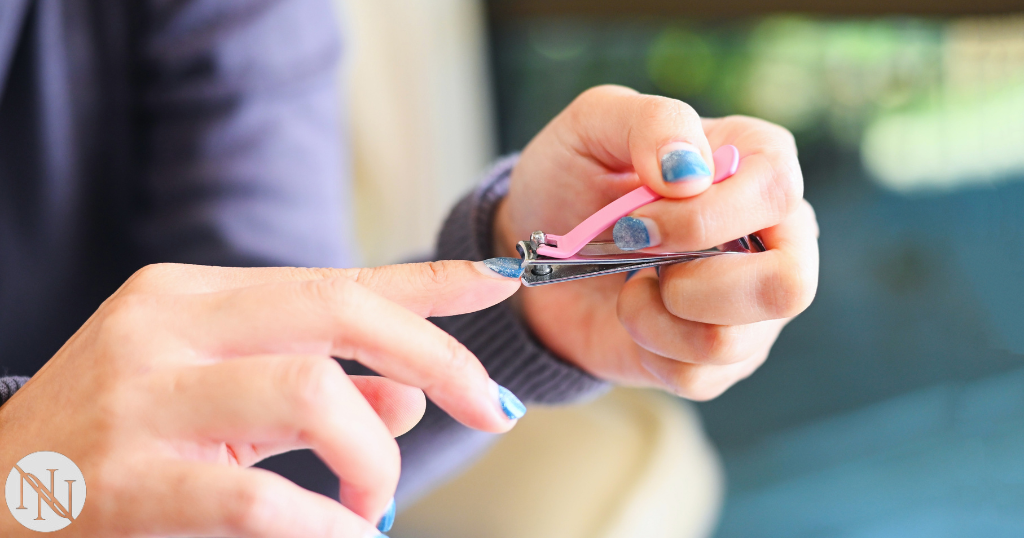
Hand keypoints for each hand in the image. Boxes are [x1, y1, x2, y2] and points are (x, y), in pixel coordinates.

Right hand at [0, 261, 520, 537]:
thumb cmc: (117, 445)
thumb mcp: (215, 400)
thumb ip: (314, 388)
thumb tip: (407, 395)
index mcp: (191, 296)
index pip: (336, 280)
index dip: (430, 283)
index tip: (504, 282)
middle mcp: (166, 326)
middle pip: (338, 314)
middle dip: (437, 357)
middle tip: (492, 408)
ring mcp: (141, 397)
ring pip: (311, 394)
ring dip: (373, 455)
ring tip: (374, 497)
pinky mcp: (125, 479)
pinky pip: (261, 501)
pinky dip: (327, 523)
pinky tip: (345, 534)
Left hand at [494, 85, 818, 399]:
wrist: (535, 247)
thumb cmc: (576, 176)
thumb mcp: (595, 123)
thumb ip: (650, 123)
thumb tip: (690, 172)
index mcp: (759, 163)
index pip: (776, 193)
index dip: (701, 217)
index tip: (635, 222)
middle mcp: (776, 238)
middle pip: (787, 286)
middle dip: (693, 284)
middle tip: (638, 258)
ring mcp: (754, 305)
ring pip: (735, 341)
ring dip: (656, 316)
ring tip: (629, 282)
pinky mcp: (722, 358)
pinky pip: (699, 376)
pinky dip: (647, 347)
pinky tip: (633, 311)